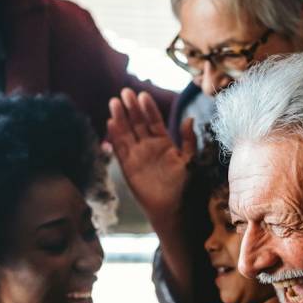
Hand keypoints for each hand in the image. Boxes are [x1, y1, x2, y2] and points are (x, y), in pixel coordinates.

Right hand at [108, 88, 196, 224]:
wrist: (174, 210)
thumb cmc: (185, 188)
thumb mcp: (191, 160)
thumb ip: (189, 140)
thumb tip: (188, 118)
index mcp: (164, 144)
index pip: (154, 121)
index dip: (148, 108)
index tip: (143, 95)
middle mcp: (149, 148)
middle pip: (137, 123)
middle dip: (131, 108)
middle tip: (125, 92)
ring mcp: (138, 157)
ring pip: (127, 133)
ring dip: (120, 118)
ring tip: (114, 102)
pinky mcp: (128, 168)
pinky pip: (120, 150)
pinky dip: (115, 137)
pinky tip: (111, 123)